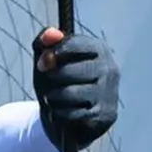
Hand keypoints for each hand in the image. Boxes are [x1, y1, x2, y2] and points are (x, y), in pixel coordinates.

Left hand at [32, 26, 119, 150]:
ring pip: (69, 93)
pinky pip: (72, 113)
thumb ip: (44, 42)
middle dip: (51, 78)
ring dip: (53, 97)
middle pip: (68, 71)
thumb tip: (50, 34)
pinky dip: (60, 113)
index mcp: (98, 49)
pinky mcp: (105, 114)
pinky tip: (64, 112)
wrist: (67, 116)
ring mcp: (109, 92)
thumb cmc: (57, 80)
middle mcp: (109, 68)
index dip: (53, 53)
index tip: (42, 62)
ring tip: (54, 98)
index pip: (73, 44)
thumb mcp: (46, 59)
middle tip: (49, 81)